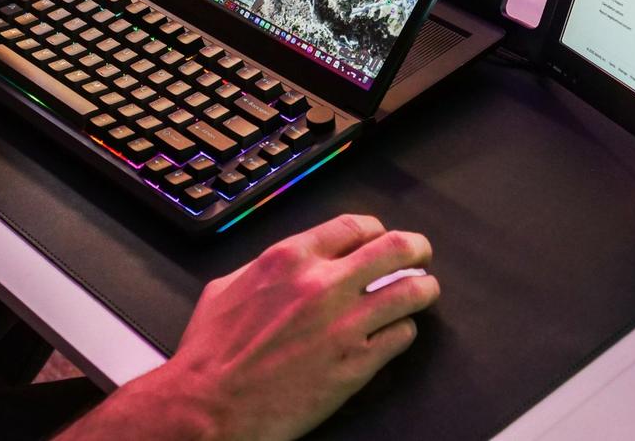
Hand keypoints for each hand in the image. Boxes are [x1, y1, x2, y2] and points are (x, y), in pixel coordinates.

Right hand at [57, 214, 438, 440]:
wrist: (208, 407)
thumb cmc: (210, 352)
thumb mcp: (228, 286)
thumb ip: (266, 267)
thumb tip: (287, 263)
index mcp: (290, 258)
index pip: (354, 226)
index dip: (375, 229)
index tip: (380, 236)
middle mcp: (322, 284)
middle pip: (394, 248)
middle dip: (415, 248)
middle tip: (421, 254)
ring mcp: (343, 324)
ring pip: (409, 292)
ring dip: (423, 288)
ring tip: (426, 290)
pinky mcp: (354, 365)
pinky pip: (400, 336)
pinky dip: (404, 330)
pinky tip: (398, 332)